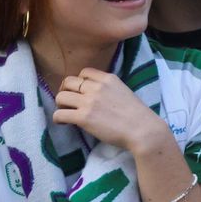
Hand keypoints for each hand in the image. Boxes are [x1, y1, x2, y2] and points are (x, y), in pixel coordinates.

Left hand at [53, 69, 171, 152]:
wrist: (142, 129)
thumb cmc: (137, 114)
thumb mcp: (123, 92)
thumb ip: (108, 89)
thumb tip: (93, 95)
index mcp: (109, 79)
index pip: (84, 72)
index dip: (79, 82)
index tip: (80, 92)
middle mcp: (97, 87)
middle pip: (68, 82)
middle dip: (65, 91)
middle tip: (68, 103)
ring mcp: (89, 102)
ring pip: (60, 97)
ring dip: (60, 105)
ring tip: (66, 113)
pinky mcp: (83, 117)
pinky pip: (59, 114)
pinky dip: (58, 119)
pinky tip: (65, 123)